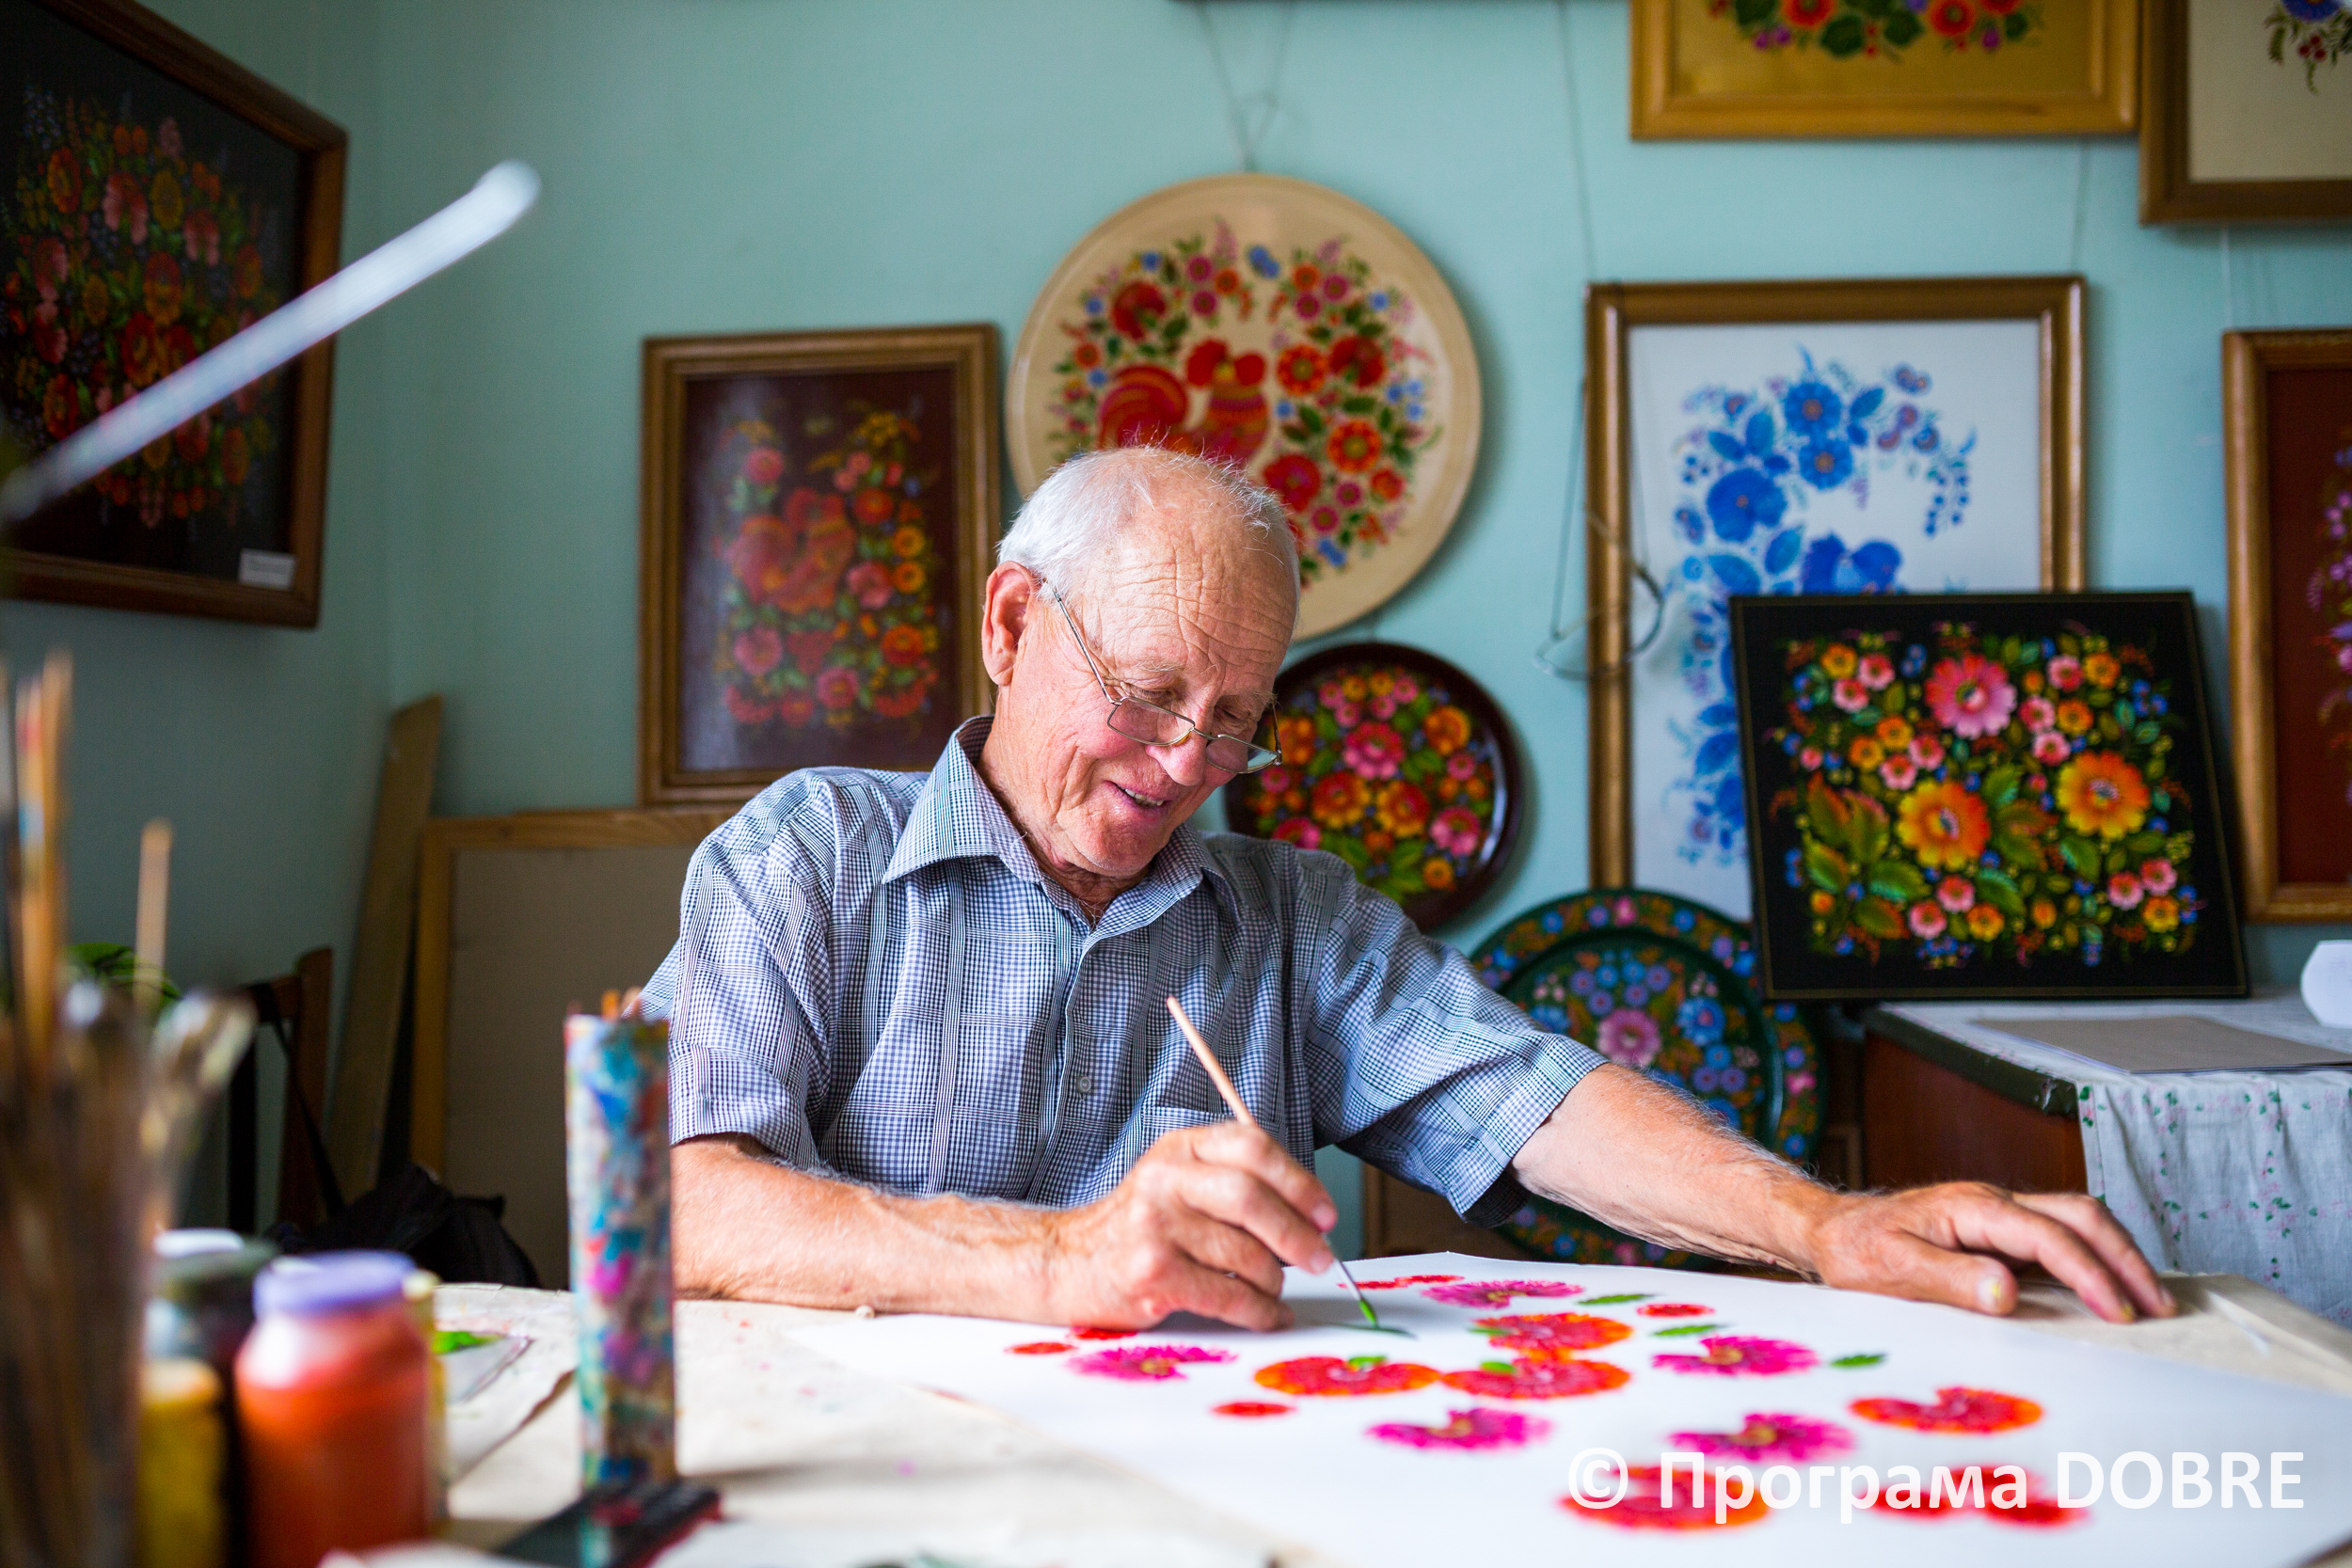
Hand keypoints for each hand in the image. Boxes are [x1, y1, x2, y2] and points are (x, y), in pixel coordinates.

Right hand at [1039, 1122, 1337, 1331]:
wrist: (1066, 1262)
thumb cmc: (1138, 1227)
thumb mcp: (1177, 1182)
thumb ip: (1233, 1182)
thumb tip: (1311, 1218)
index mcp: (1180, 1148)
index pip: (1252, 1146)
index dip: (1299, 1181)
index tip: (1326, 1213)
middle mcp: (1165, 1179)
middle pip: (1251, 1198)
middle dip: (1297, 1233)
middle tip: (1320, 1258)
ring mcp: (1154, 1226)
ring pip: (1243, 1253)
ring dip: (1273, 1280)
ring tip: (1274, 1290)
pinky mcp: (1151, 1274)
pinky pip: (1226, 1295)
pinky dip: (1258, 1311)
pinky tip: (1266, 1315)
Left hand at [1799, 1182, 2175, 1323]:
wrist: (1833, 1230)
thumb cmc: (1858, 1251)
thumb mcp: (1892, 1269)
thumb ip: (1950, 1281)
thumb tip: (2007, 1293)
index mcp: (1972, 1207)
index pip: (2048, 1235)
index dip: (2090, 1274)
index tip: (2120, 1314)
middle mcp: (1995, 1201)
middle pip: (2080, 1214)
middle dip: (2126, 1258)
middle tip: (2160, 1308)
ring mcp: (2001, 1213)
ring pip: (2079, 1219)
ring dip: (2119, 1254)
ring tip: (2151, 1301)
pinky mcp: (2002, 1230)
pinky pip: (2062, 1236)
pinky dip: (2097, 1257)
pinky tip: (2112, 1288)